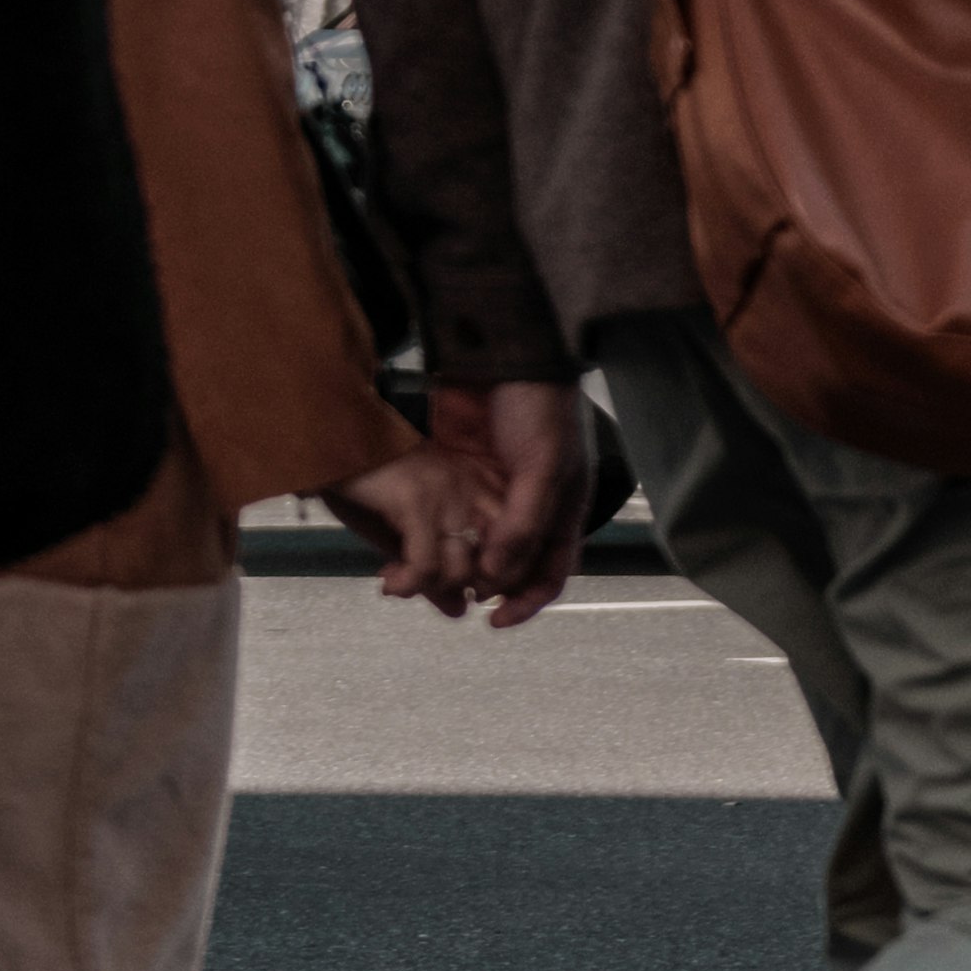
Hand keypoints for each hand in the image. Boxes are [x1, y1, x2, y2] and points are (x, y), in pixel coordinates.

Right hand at [320, 443, 491, 615]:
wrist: (339, 445)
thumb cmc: (376, 487)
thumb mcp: (413, 532)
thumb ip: (441, 569)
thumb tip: (460, 610)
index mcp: (487, 491)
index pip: (515, 553)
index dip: (491, 583)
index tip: (454, 590)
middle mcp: (478, 491)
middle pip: (495, 566)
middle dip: (460, 590)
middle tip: (422, 586)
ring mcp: (451, 495)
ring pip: (461, 571)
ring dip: (427, 589)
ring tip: (400, 583)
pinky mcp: (419, 502)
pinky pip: (426, 565)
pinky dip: (408, 585)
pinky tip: (389, 583)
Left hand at [429, 378, 594, 628]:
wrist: (505, 350)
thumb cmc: (539, 404)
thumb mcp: (541, 465)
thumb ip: (522, 522)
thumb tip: (495, 578)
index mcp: (563, 508)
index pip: (551, 572)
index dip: (526, 602)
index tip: (494, 620)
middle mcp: (528, 507)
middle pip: (508, 567)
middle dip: (482, 588)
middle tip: (449, 598)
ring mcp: (492, 492)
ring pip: (472, 546)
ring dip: (451, 566)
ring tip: (421, 580)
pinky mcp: (459, 475)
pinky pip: (446, 517)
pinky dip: (431, 536)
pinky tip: (408, 545)